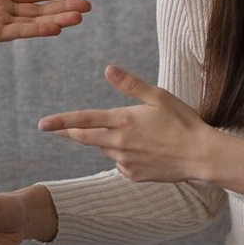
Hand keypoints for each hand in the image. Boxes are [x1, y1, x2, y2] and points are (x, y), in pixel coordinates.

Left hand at [39, 65, 243, 189]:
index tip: (42, 124)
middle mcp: (119, 143)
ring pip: (105, 149)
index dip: (61, 122)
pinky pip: (119, 163)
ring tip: (135, 134)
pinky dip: (123, 155)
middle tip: (55, 129)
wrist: (201, 155)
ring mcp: (125, 162)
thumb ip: (130, 85)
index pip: (84, 120)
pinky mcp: (133, 175)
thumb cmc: (182, 121)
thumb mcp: (158, 96)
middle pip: (84, 138)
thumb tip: (108, 69)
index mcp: (123, 120)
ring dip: (106, 141)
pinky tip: (144, 150)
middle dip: (69, 132)